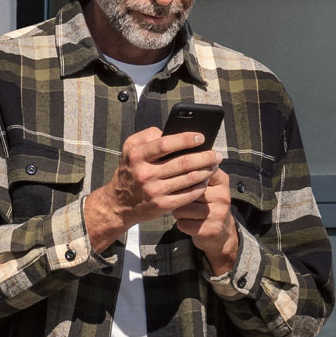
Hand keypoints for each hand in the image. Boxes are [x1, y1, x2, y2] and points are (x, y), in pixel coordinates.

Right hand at [85, 127, 220, 255]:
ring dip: (206, 171)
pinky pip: (188, 195)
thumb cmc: (130, 171)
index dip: (186, 139)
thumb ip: (147, 136)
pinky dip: (200, 187)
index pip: (165, 144)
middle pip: (182, 163)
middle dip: (204, 157)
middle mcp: (145, 174)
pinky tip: (205, 181)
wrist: (119, 204)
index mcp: (137, 156)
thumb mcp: (129, 149)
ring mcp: (154, 191)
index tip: (201, 137)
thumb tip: (169, 131)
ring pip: (189, 179)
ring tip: (214, 165)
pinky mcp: (162, 205)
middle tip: (216, 154)